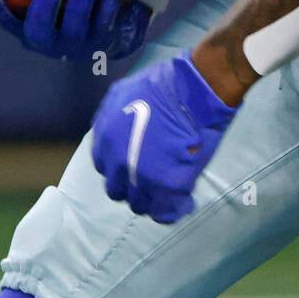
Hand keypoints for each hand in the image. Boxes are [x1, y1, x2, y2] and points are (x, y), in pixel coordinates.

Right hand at [0, 0, 151, 60]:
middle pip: (39, 33)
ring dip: (80, 5)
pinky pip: (106, 24)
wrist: (111, 22)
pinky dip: (109, 4)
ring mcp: (77, 42)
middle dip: (43, 11)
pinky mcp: (103, 40)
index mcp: (29, 25)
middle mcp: (50, 40)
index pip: (8, 20)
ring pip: (76, 30)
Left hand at [91, 52, 237, 222]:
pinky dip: (172, 210)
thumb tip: (113, 135)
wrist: (194, 91)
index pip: (104, 168)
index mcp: (106, 140)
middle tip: (151, 177)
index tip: (133, 165)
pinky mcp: (169, 186)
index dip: (119, 168)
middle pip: (118, 190)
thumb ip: (110, 119)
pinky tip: (182, 200)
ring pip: (139, 205)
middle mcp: (119, 163)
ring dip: (152, 199)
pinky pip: (164, 212)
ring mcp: (143, 177)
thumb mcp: (122, 94)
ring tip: (167, 190)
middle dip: (132, 186)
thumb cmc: (163, 85)